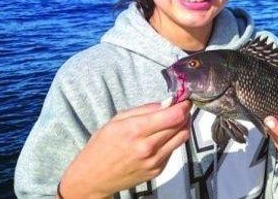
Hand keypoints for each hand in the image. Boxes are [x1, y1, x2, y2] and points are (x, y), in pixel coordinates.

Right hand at [59, 100, 191, 198]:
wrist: (93, 178)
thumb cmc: (101, 147)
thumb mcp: (116, 120)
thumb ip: (144, 110)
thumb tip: (166, 103)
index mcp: (135, 130)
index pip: (173, 116)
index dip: (183, 105)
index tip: (184, 99)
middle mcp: (147, 147)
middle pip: (181, 126)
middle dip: (184, 113)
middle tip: (182, 107)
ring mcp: (154, 161)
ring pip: (182, 138)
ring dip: (182, 126)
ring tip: (175, 120)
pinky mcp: (157, 171)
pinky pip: (173, 150)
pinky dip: (173, 140)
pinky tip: (163, 136)